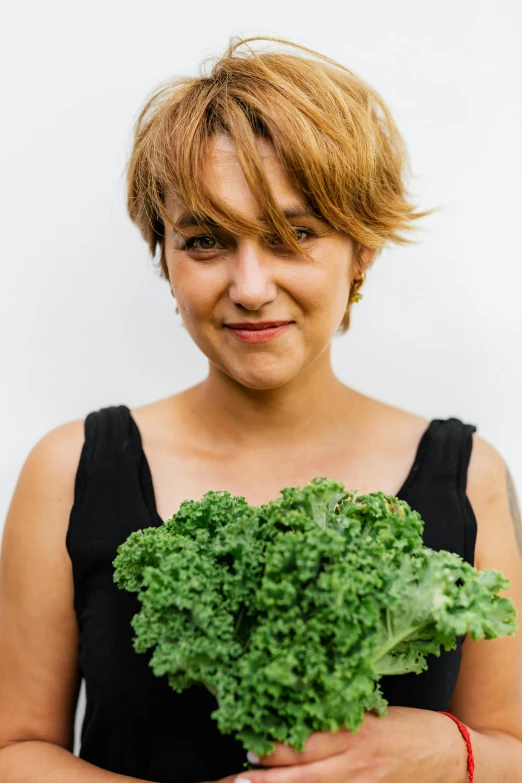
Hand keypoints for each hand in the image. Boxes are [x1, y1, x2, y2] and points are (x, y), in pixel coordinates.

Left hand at [236, 707, 468, 782]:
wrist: (452, 755)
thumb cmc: (412, 726)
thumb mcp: (376, 711)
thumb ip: (344, 713)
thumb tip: (307, 708)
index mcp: (356, 731)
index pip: (308, 739)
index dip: (278, 745)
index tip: (253, 742)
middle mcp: (356, 761)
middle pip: (304, 771)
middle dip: (270, 774)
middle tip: (240, 774)